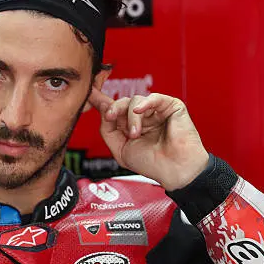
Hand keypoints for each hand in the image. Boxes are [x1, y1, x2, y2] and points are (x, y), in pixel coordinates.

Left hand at [87, 88, 208, 190]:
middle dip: (113, 109)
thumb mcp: (120, 149)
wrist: (174, 170)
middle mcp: (142, 117)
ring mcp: (156, 111)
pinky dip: (145, 103)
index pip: (114, 109)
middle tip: (110, 117)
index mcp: (130, 126)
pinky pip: (154, 98)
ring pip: (135, 101)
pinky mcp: (171, 107)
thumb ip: (108, 130)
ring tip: (135, 133)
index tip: (88, 92)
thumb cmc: (152, 163)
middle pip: (121, 102)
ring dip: (131, 117)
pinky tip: (139, 111)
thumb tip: (103, 111)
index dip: (100, 100)